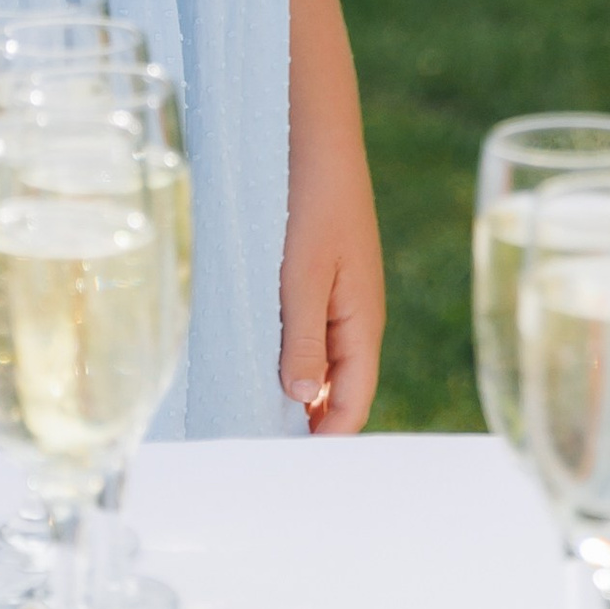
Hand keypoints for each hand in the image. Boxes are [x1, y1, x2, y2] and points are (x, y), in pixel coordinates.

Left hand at [279, 131, 384, 438]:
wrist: (314, 140)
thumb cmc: (313, 202)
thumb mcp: (303, 275)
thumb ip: (303, 337)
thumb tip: (302, 399)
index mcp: (361, 324)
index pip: (352, 404)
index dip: (326, 440)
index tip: (288, 468)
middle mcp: (354, 319)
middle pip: (337, 391)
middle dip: (307, 424)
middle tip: (259, 449)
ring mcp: (336, 300)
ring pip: (319, 364)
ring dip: (293, 391)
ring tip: (249, 416)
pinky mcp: (317, 281)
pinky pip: (307, 334)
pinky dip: (286, 356)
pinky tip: (252, 361)